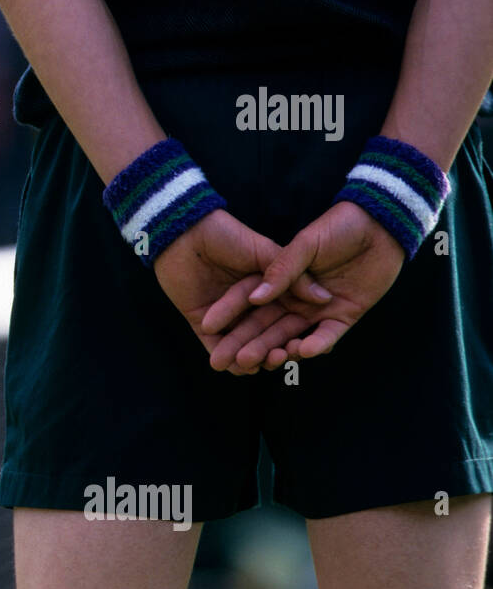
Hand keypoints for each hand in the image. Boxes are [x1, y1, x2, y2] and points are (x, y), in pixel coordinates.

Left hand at [153, 210, 330, 372]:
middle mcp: (246, 305)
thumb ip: (291, 276)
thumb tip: (324, 299)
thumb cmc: (226, 235)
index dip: (294, 332)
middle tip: (278, 359)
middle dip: (271, 348)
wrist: (185, 232)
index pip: (283, 316)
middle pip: (262, 333)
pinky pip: (213, 344)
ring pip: (239, 342)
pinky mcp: (200, 320)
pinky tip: (237, 368)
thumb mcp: (263, 252)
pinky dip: (225, 355)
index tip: (304, 347)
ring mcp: (223, 315)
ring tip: (259, 365)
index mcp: (265, 289)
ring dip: (250, 357)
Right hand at [203, 201, 404, 370]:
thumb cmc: (338, 227)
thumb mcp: (304, 244)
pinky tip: (302, 351)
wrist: (381, 224)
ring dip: (274, 350)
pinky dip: (317, 344)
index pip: (246, 303)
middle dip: (244, 345)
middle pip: (264, 326)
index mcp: (279, 280)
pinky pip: (327, 335)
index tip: (206, 330)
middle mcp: (295, 300)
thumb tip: (255, 297)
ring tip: (259, 364)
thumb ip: (281, 270)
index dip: (227, 317)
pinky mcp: (344, 317)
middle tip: (222, 363)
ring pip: (291, 335)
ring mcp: (318, 310)